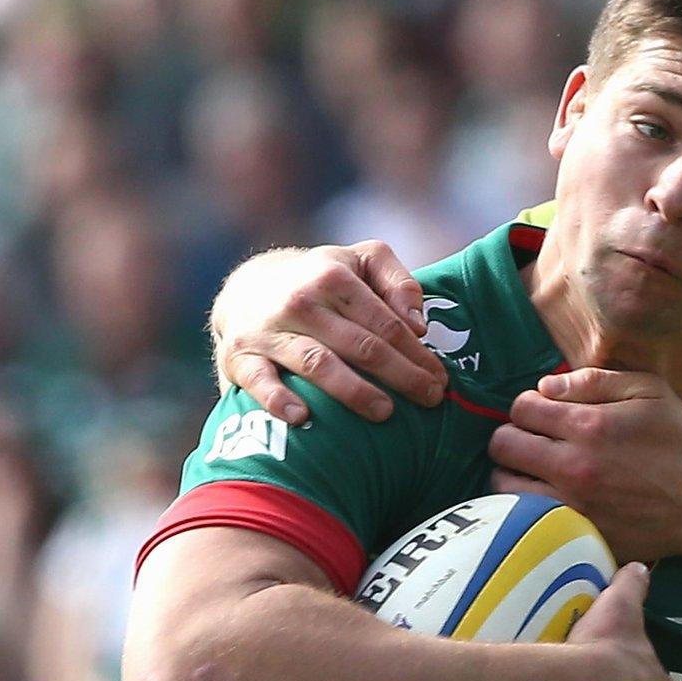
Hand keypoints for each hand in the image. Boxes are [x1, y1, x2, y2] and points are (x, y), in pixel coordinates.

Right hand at [210, 240, 448, 423]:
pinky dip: (277, 399)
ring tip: (385, 413)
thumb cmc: (322, 279)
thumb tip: (419, 325)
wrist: (247, 288)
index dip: (418, 354)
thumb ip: (398, 282)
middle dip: (401, 376)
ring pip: (318, 363)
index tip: (441, 379)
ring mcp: (268, 331)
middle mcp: (300, 302)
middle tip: (430, 400)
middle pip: (361, 345)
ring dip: (353, 391)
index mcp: (333, 276)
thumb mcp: (361, 261)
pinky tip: (302, 418)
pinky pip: (259, 381)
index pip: (386, 323)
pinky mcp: (240, 357)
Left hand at [490, 369, 681, 562]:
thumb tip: (545, 386)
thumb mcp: (647, 391)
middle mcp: (572, 468)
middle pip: (502, 445)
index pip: (521, 408)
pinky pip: (527, 521)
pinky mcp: (576, 537)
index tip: (544, 413)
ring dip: (515, 474)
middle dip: (514, 436)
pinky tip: (548, 500)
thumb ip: (593, 381)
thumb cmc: (680, 441)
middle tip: (534, 441)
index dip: (528, 406)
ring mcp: (572, 508)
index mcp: (587, 427)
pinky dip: (529, 508)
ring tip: (536, 472)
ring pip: (504, 487)